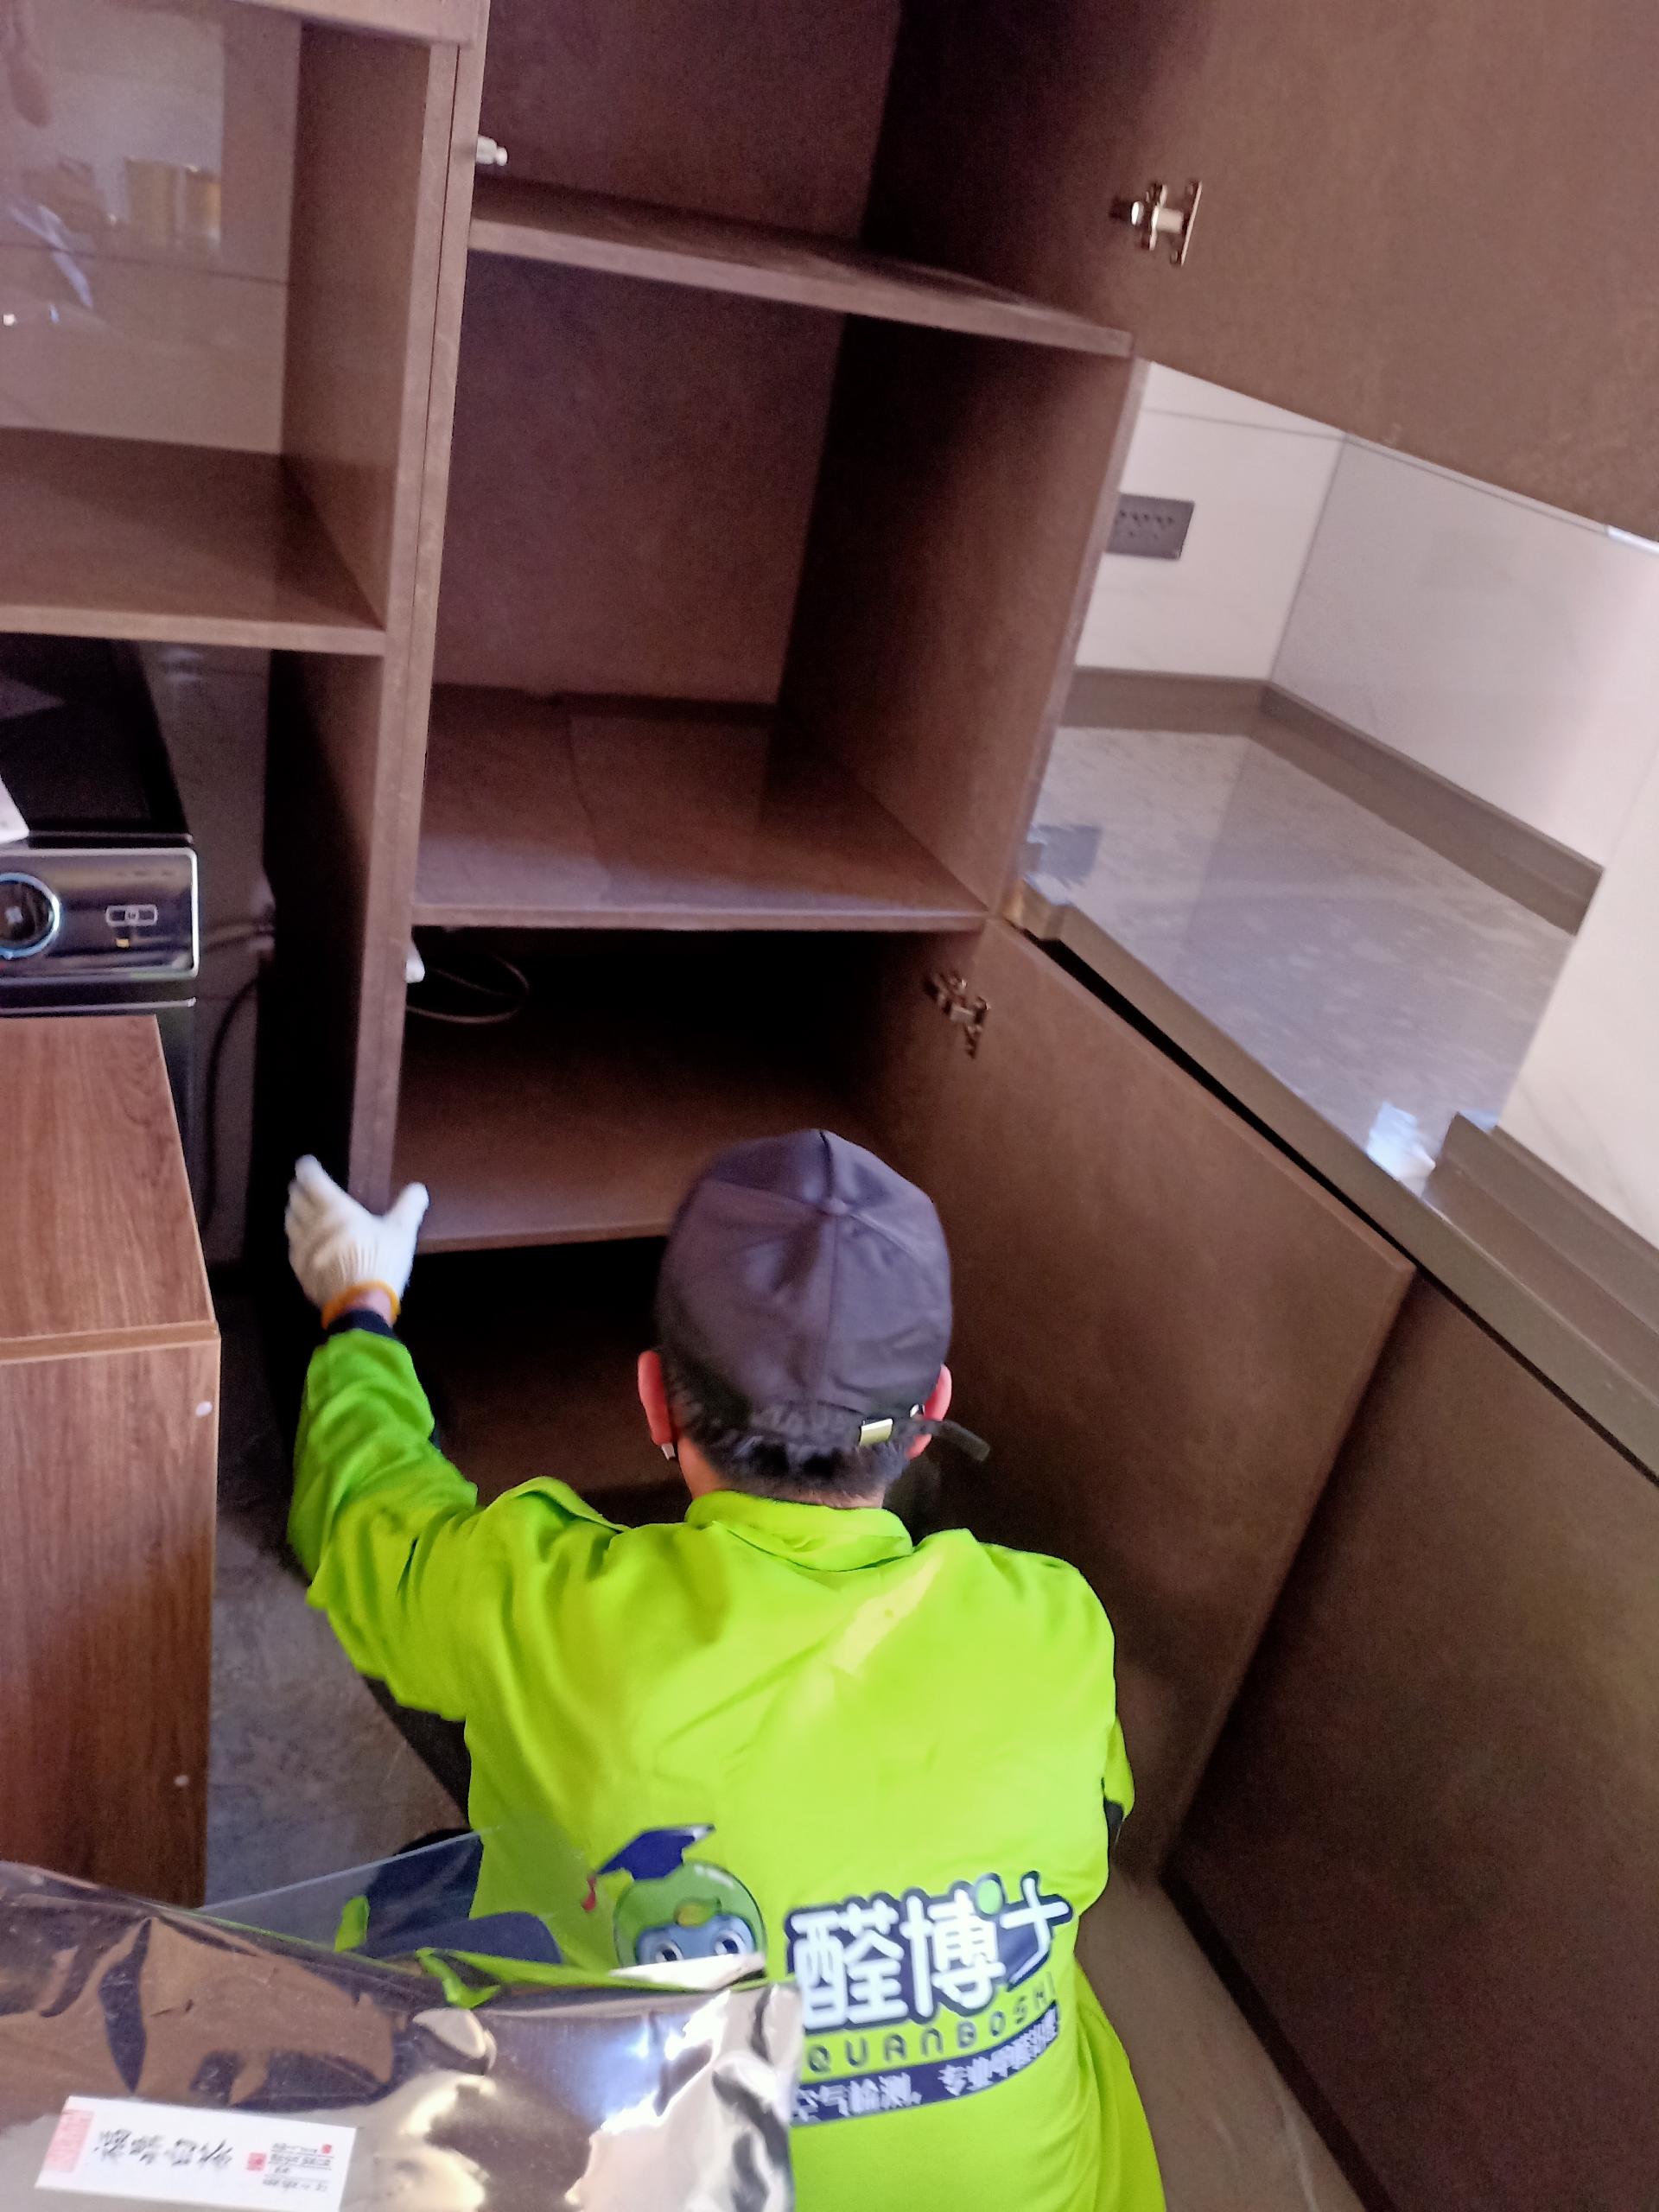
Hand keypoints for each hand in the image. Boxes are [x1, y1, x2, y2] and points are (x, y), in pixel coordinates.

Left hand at [285, 1155, 428, 1317]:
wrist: (359, 1303)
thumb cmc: (380, 1261)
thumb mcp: (401, 1232)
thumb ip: (409, 1207)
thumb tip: (419, 1188)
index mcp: (335, 1209)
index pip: (312, 1181)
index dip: (307, 1169)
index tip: (306, 1163)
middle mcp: (312, 1224)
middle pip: (296, 1200)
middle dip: (298, 1189)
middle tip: (302, 1185)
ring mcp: (302, 1248)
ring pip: (290, 1222)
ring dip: (293, 1211)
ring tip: (298, 1208)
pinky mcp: (300, 1269)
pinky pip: (292, 1247)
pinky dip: (296, 1237)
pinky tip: (302, 1240)